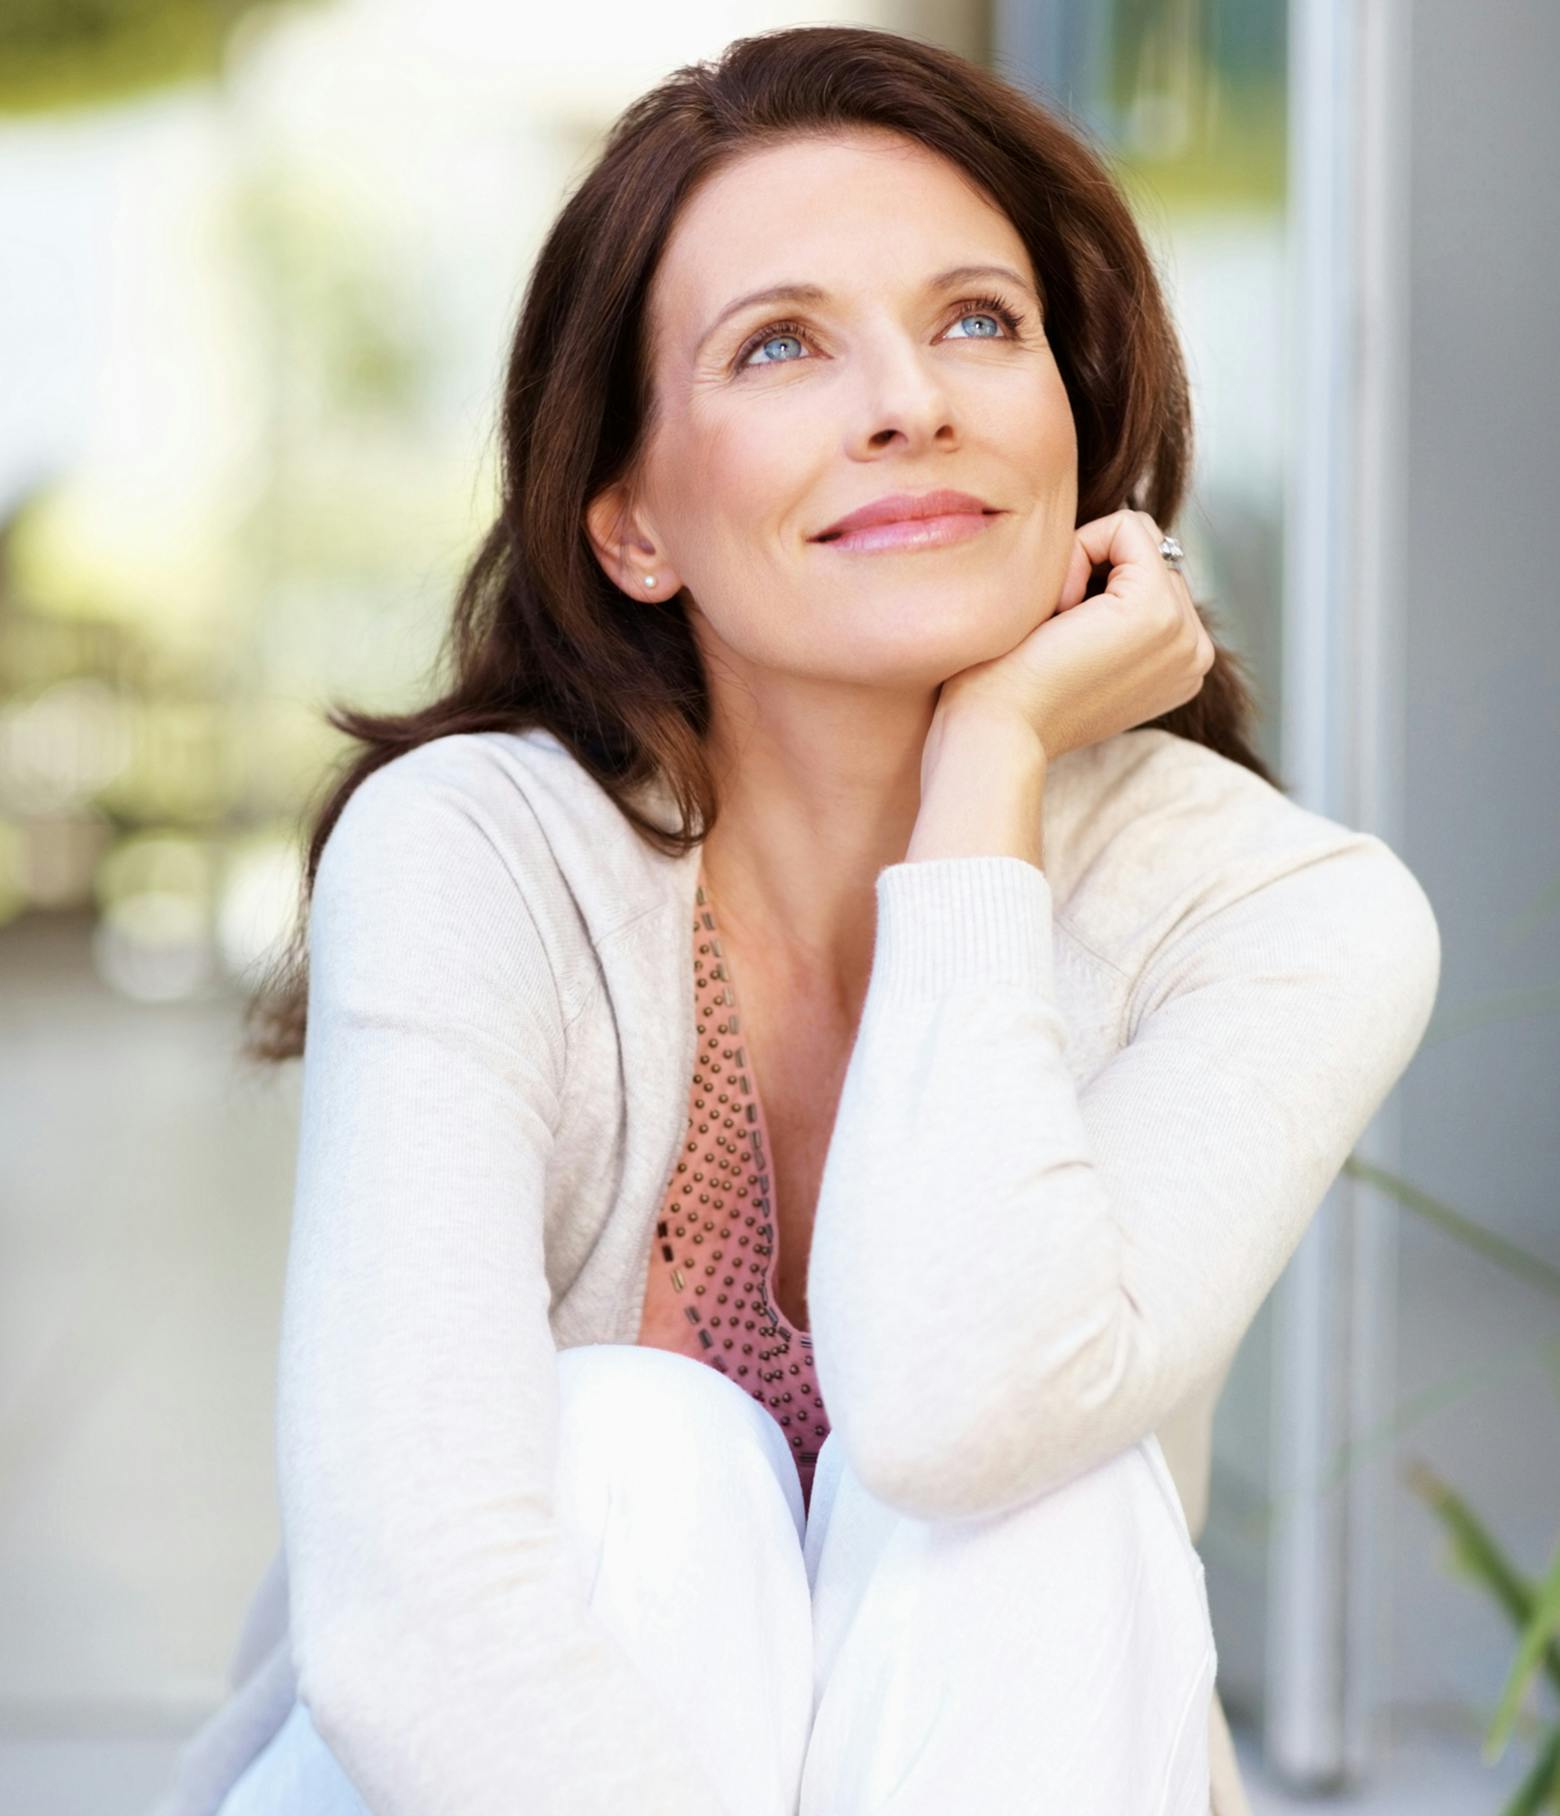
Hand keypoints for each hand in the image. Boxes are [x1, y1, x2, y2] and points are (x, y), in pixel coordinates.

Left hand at [934, 509, 1216, 763]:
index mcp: (1180, 664)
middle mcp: (1195, 652)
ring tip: (1056, 626)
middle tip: (1053, 632)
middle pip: (1147, 553)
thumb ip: (1110, 610)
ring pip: (1137, 537)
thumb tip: (1109, 550)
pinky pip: (1125, 528)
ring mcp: (1185, 634)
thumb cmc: (1011, 691)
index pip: (1150, 576)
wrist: (996, 731)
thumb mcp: (1080, 648)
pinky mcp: (1158, 611)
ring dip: (1081, 565)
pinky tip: (1056, 610)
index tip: (1058, 634)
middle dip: (1090, 571)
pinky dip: (1077, 552)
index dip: (1090, 582)